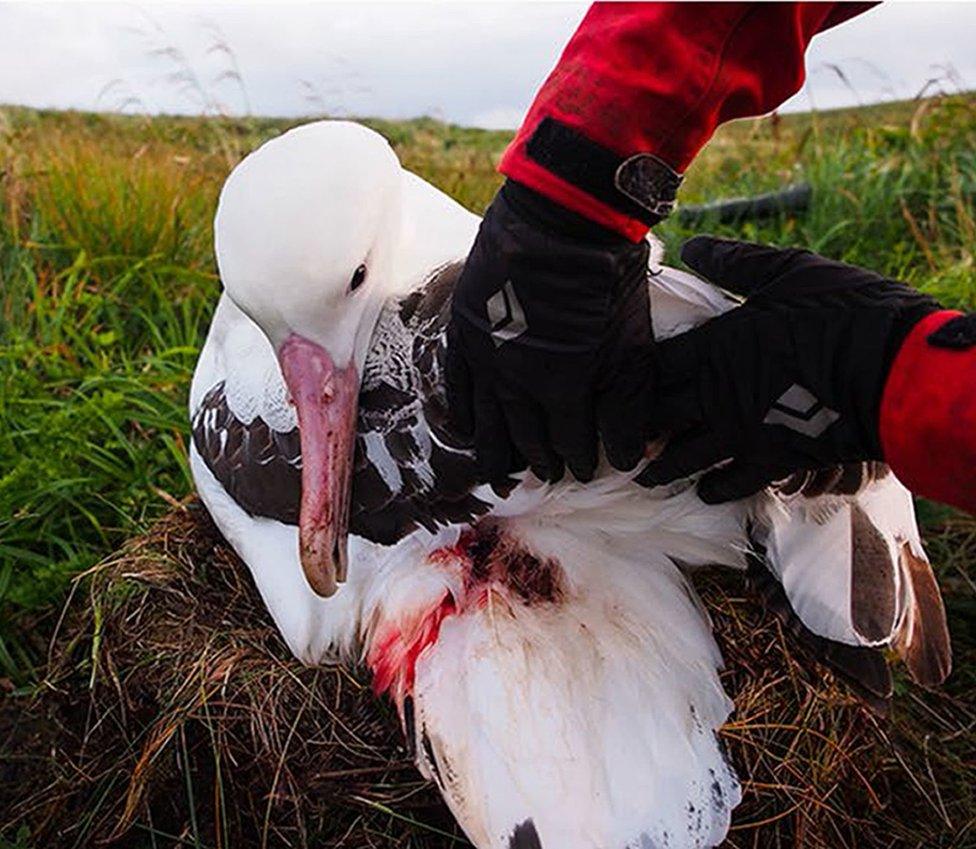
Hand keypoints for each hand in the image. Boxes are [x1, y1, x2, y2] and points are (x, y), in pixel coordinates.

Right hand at [446, 180, 654, 484]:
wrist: (564, 217)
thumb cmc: (607, 282)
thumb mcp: (631, 348)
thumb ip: (627, 409)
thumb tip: (630, 458)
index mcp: (559, 390)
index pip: (568, 441)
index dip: (576, 459)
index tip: (582, 471)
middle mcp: (513, 383)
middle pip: (525, 435)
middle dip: (538, 459)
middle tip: (544, 477)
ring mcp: (484, 357)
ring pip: (488, 418)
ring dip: (496, 447)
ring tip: (499, 471)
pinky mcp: (464, 330)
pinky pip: (457, 382)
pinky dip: (463, 409)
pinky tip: (468, 428)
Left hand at [639, 236, 940, 501]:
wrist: (894, 368)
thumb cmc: (843, 312)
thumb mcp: (788, 272)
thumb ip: (735, 263)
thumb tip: (692, 247)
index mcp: (715, 347)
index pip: (653, 367)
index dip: (630, 379)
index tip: (614, 387)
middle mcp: (717, 394)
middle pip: (656, 417)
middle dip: (635, 427)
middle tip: (617, 436)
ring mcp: (742, 431)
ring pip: (683, 457)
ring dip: (661, 467)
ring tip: (645, 475)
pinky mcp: (772, 459)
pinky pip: (732, 482)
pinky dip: (714, 489)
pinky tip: (704, 491)